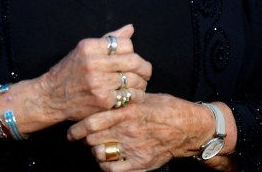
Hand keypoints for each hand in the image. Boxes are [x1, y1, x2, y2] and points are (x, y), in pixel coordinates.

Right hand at [33, 24, 151, 124]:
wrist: (51, 96)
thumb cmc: (69, 71)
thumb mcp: (84, 50)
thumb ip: (108, 40)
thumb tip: (130, 29)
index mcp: (90, 47)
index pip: (125, 44)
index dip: (132, 51)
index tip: (132, 58)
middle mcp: (94, 63)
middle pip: (134, 61)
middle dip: (145, 67)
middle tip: (145, 72)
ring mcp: (99, 83)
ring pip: (134, 80)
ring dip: (141, 83)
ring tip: (139, 84)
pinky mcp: (103, 101)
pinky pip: (130, 96)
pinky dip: (136, 96)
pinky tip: (133, 96)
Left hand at [68, 94, 236, 170]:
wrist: (189, 127)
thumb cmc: (167, 108)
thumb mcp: (144, 97)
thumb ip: (124, 100)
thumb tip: (106, 97)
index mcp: (127, 111)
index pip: (93, 121)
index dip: (78, 128)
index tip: (72, 132)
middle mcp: (128, 130)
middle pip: (93, 139)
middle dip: (85, 140)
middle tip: (83, 139)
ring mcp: (134, 148)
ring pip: (101, 154)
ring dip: (96, 151)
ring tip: (98, 147)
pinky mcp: (140, 162)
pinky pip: (114, 168)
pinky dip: (106, 165)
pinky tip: (108, 159)